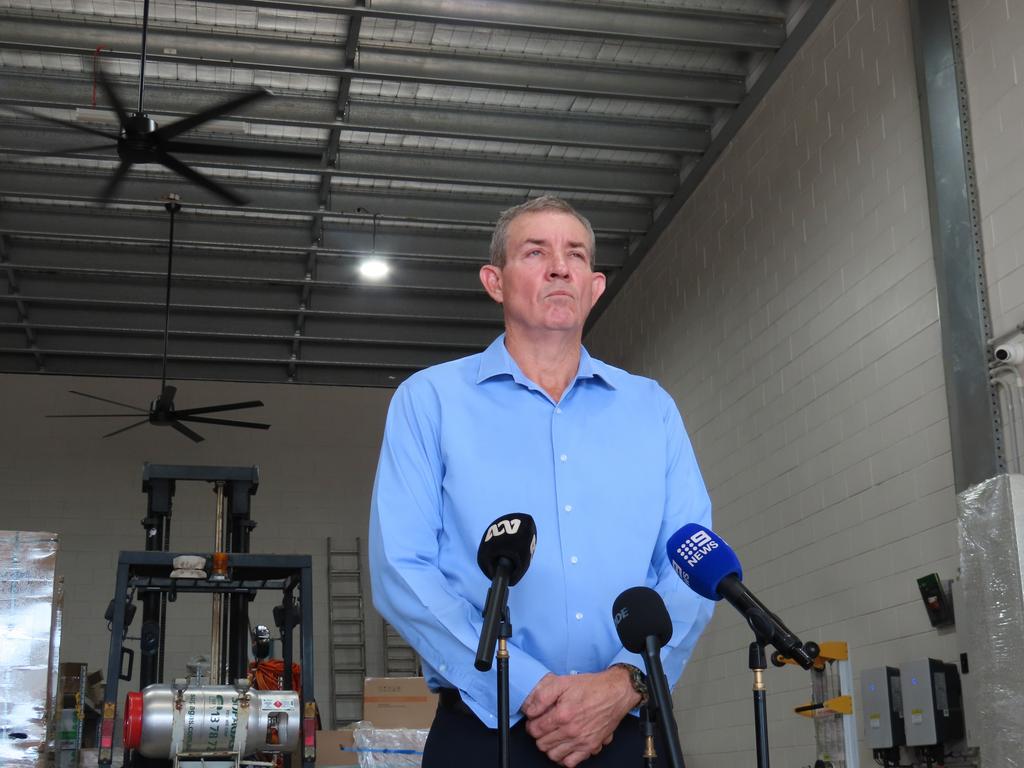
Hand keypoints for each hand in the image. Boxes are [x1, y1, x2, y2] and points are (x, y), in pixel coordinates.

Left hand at [521, 667, 639, 766]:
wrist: (615, 693)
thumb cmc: (591, 687)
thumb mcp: (563, 682)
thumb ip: (542, 696)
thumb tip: (530, 709)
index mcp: (562, 714)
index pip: (535, 730)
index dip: (531, 725)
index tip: (535, 721)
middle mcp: (572, 730)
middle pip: (542, 744)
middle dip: (540, 735)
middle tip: (544, 726)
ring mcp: (581, 741)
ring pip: (553, 755)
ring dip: (550, 746)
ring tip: (553, 736)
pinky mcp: (590, 747)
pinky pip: (570, 762)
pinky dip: (564, 757)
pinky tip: (564, 746)